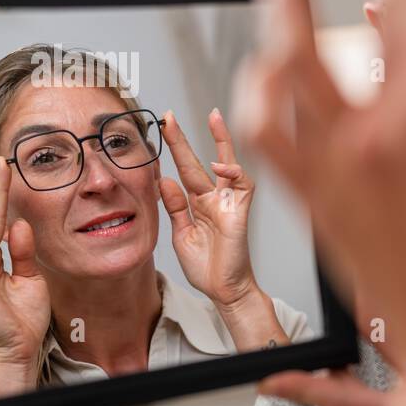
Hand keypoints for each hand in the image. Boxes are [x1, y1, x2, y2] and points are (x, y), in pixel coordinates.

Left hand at [160, 109, 287, 349]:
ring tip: (214, 119)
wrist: (223, 290)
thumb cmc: (206, 267)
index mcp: (198, 204)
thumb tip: (165, 179)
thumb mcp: (181, 233)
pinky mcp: (240, 212)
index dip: (174, 149)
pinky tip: (219, 166)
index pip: (184, 170)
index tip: (162, 127)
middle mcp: (214, 199)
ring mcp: (229, 204)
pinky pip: (243, 185)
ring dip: (222, 142)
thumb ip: (175, 206)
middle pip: (200, 161)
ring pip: (228, 164)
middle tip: (171, 115)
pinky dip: (233, 172)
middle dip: (186, 138)